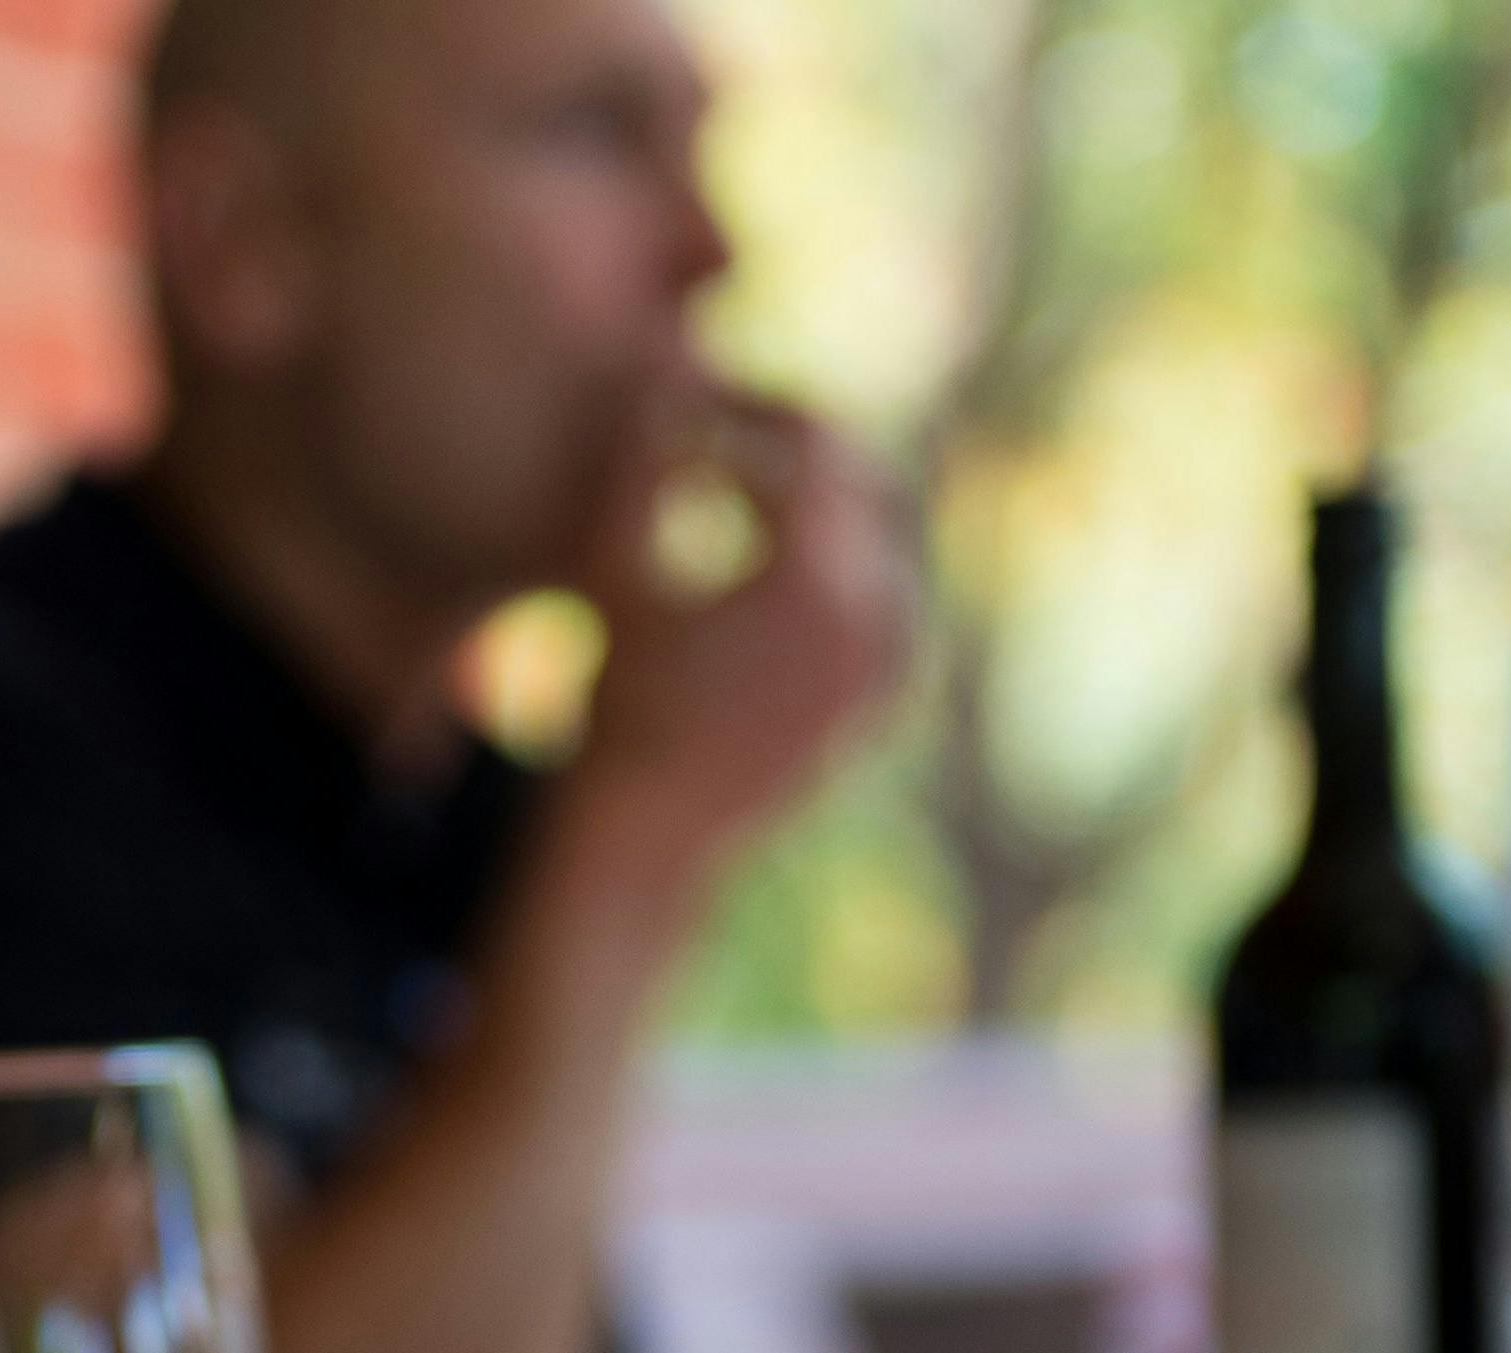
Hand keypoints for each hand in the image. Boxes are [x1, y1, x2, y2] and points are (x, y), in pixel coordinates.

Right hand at [568, 392, 912, 865]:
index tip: (703, 408)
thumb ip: (644, 463)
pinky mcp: (895, 684)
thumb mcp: (612, 569)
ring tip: (750, 483)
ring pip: (892, 526)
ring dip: (828, 493)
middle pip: (866, 474)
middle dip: (804, 445)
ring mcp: (897, 655)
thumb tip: (673, 370)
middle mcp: (878, 615)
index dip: (755, 411)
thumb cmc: (622, 692)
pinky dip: (843, 551)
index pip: (809, 446)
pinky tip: (770, 545)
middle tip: (742, 425)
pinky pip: (890, 583)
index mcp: (815, 578)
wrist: (659, 824)